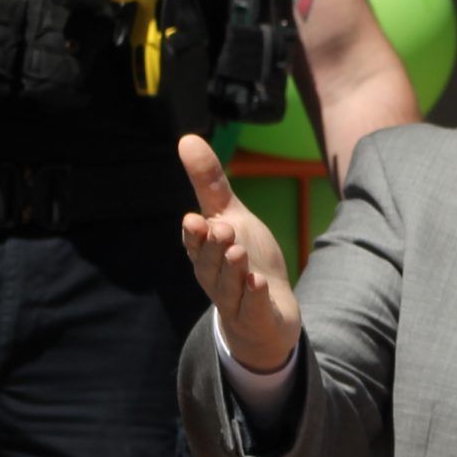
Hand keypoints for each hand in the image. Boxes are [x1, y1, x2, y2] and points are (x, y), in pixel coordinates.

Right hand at [178, 134, 301, 372]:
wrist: (269, 311)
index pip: (194, 243)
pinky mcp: (256, 317)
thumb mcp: (230, 216)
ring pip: (228, 286)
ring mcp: (234, 300)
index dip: (194, 235)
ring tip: (238, 252)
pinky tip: (258, 282)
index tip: (194, 219)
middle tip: (224, 230)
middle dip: (215, 247)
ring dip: (232, 270)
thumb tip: (187, 138)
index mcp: (205, 253)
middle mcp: (214, 277)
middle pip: (210, 263)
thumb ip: (209, 182)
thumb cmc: (246, 257)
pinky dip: (253, 296)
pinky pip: (251, 308)